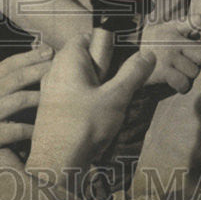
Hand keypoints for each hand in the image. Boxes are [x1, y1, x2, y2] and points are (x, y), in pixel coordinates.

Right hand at [0, 45, 53, 170]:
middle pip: (16, 77)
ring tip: (60, 93)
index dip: (28, 56)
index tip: (46, 49)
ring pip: (19, 99)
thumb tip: (9, 83)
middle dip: (39, 68)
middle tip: (59, 62)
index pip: (6, 65)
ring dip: (40, 95)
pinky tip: (46, 130)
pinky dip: (32, 130)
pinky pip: (16, 130)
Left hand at [25, 33, 155, 176]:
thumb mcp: (116, 96)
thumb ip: (133, 73)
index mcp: (68, 58)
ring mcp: (52, 90)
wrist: (56, 164)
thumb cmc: (85, 124)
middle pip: (86, 58)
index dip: (108, 42)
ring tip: (113, 106)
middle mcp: (56, 70)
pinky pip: (75, 96)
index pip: (87, 36)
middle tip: (121, 87)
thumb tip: (148, 53)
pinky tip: (100, 119)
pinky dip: (89, 102)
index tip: (124, 56)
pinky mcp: (53, 110)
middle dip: (107, 70)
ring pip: (82, 79)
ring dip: (100, 89)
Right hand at [139, 14, 200, 92]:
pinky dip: (182, 86)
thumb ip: (189, 30)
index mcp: (173, 27)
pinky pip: (185, 83)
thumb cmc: (156, 50)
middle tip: (184, 61)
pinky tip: (174, 81)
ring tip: (175, 70)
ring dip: (187, 75)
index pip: (199, 21)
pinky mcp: (162, 71)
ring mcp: (166, 54)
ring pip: (195, 71)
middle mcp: (170, 38)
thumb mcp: (168, 33)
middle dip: (197, 62)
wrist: (129, 68)